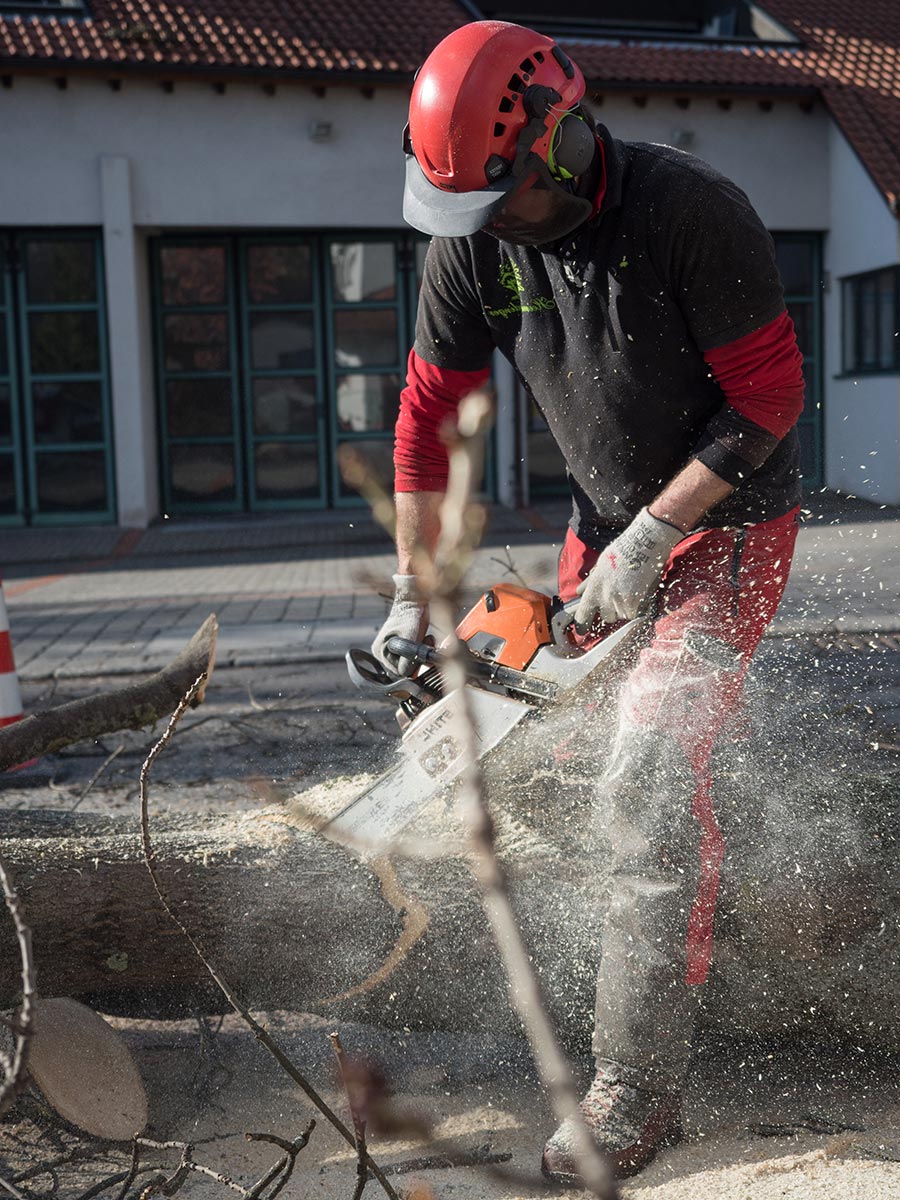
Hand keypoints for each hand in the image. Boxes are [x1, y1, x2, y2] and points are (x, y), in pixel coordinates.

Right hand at [371, 574, 428, 675]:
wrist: (414, 598)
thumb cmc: (410, 614)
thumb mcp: (410, 637)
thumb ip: (408, 657)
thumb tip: (409, 675)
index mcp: (380, 651)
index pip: (398, 671)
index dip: (413, 664)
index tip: (422, 649)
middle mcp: (382, 652)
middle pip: (404, 668)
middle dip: (418, 658)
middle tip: (426, 642)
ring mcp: (391, 649)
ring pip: (411, 662)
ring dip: (422, 653)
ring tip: (426, 639)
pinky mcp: (401, 646)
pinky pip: (413, 656)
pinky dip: (422, 649)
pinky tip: (425, 638)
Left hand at [574, 507, 683, 627]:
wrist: (645, 545)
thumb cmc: (622, 552)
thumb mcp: (600, 565)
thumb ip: (590, 582)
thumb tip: (579, 592)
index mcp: (594, 588)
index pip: (583, 615)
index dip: (582, 625)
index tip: (582, 631)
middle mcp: (606, 598)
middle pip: (607, 618)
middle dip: (613, 610)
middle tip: (620, 594)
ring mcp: (622, 602)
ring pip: (623, 616)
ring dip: (627, 608)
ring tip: (632, 588)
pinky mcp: (638, 604)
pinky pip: (637, 614)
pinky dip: (640, 606)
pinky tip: (641, 590)